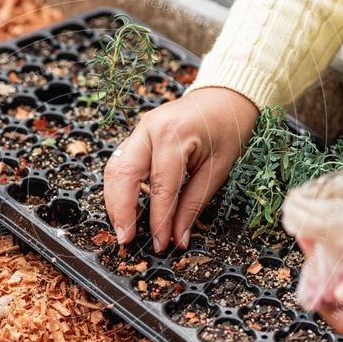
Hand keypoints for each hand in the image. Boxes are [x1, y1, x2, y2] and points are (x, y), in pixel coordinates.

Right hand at [103, 87, 257, 251]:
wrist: (226, 97)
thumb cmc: (228, 128)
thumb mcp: (219, 169)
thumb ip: (194, 204)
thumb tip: (178, 237)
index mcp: (174, 135)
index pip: (160, 187)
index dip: (157, 220)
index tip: (160, 245)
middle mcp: (150, 129)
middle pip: (122, 174)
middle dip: (120, 211)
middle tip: (125, 239)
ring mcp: (139, 129)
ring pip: (114, 169)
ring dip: (114, 201)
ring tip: (123, 228)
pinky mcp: (137, 135)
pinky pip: (120, 163)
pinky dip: (119, 188)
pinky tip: (126, 208)